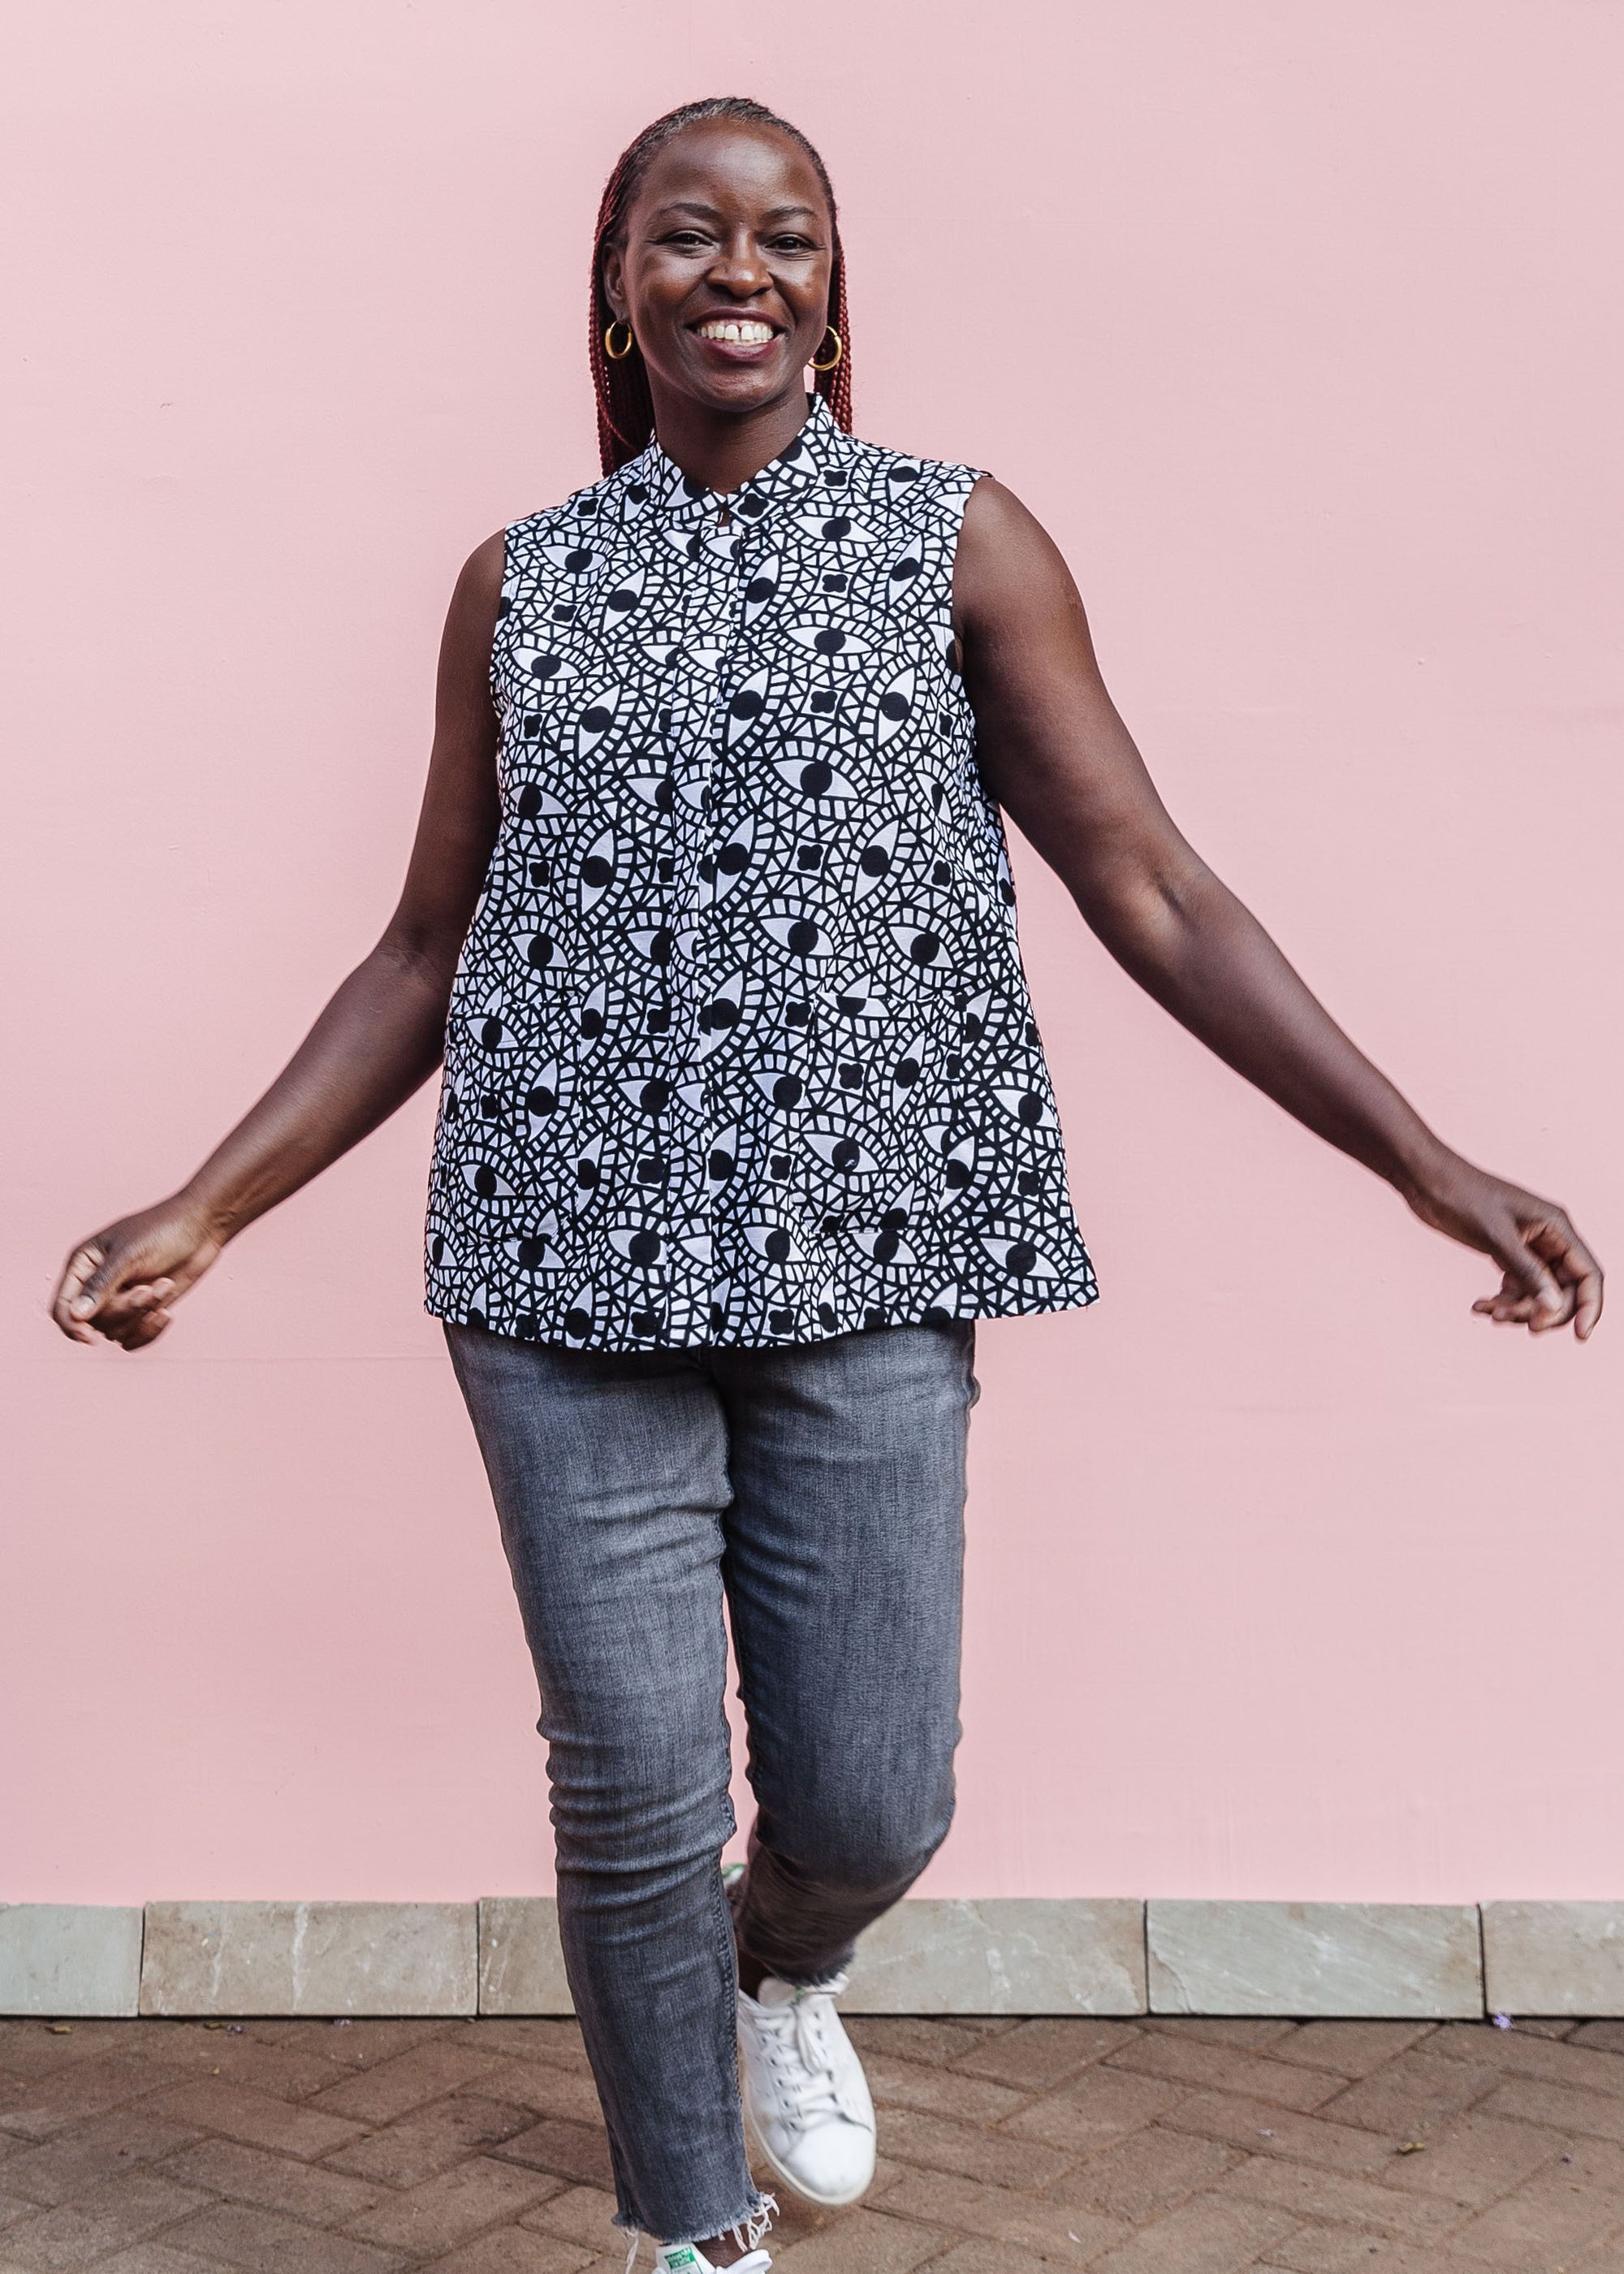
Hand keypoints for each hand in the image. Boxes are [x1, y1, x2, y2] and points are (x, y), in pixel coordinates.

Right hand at [52, 1196, 225, 1351]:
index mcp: (83, 1265)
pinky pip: (133, 1339)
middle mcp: (97, 1285)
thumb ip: (101, 1285)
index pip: (62, 1307)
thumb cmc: (163, 1231)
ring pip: (115, 1333)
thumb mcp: (129, 1255)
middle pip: (93, 1323)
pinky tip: (167, 1313)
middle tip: (149, 1288)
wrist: (202, 1229)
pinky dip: (149, 1331)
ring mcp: (120, 1299)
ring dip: (141, 1316)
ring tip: (164, 1285)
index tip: (90, 1337)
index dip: (71, 1325)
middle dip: (124, 1310)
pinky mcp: (142, 1310)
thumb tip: (76, 1316)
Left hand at [1404, 1155, 1602, 1338]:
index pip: (1588, 1274)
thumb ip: (1527, 1272)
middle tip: (1507, 1320)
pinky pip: (1516, 1288)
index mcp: (1556, 1227)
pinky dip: (1501, 1301)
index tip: (1580, 1336)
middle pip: (1563, 1290)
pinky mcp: (1506, 1254)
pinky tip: (1479, 1306)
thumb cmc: (1462, 1195)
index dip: (1589, 1307)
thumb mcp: (1496, 1236)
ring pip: (1538, 1293)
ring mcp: (1527, 1247)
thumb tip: (1553, 1307)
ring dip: (1517, 1309)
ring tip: (1488, 1312)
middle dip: (1541, 1311)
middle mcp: (1548, 1238)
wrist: (1426, 1180)